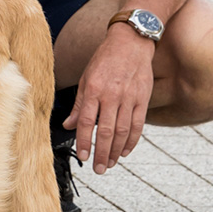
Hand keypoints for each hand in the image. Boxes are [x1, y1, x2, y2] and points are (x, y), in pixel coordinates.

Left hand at [65, 29, 154, 173]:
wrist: (131, 42)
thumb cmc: (105, 59)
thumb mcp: (86, 77)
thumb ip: (79, 104)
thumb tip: (69, 125)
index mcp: (94, 90)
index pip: (87, 122)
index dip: (85, 142)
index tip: (83, 157)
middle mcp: (112, 95)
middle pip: (106, 131)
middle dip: (101, 153)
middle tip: (98, 169)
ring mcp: (129, 98)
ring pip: (122, 131)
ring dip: (116, 151)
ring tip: (109, 164)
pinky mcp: (143, 99)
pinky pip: (138, 124)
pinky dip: (132, 140)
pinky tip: (125, 151)